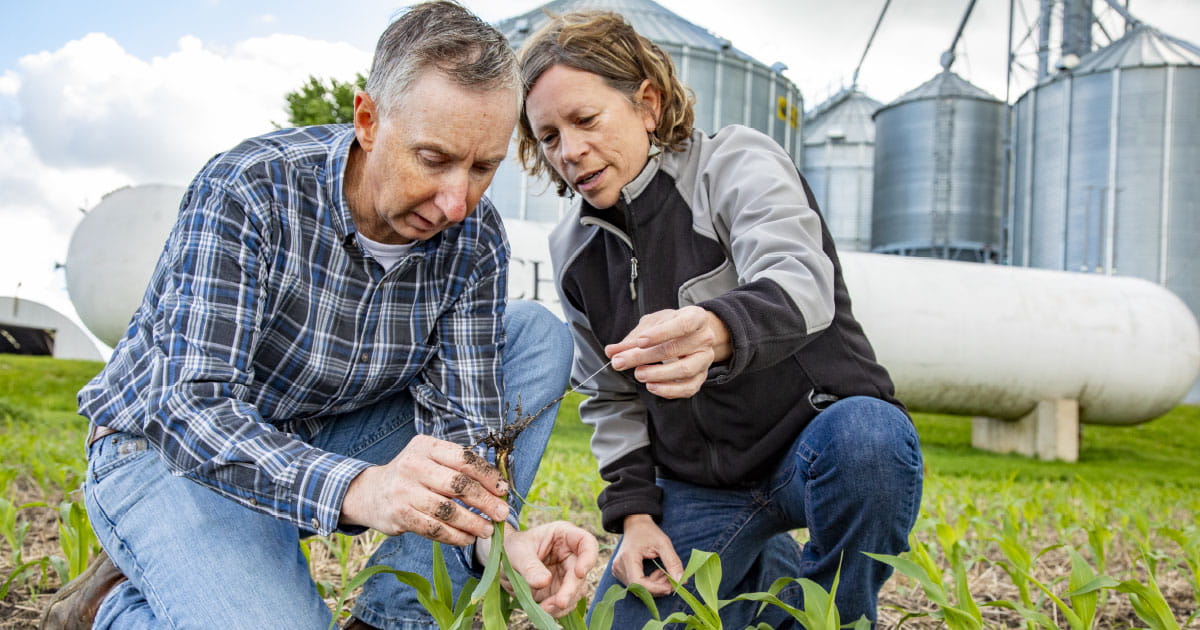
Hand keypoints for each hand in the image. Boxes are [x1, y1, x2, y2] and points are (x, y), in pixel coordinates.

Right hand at [339, 434, 508, 544]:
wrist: (370, 493)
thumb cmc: (412, 476)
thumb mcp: (430, 460)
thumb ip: (458, 468)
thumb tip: (498, 487)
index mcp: (426, 446)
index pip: (463, 459)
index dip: (487, 475)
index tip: (503, 490)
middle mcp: (413, 465)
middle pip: (458, 485)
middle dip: (485, 501)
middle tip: (502, 514)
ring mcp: (404, 491)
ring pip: (447, 510)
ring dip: (472, 523)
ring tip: (487, 530)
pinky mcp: (400, 515)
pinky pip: (434, 529)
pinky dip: (455, 536)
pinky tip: (467, 539)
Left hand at [490, 521, 598, 616]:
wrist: (500, 563)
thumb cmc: (511, 547)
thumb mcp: (516, 552)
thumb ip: (530, 566)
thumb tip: (544, 582)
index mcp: (563, 536)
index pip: (586, 542)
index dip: (588, 558)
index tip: (579, 573)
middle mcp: (570, 555)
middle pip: (581, 573)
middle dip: (571, 589)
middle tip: (559, 602)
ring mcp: (566, 574)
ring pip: (577, 591)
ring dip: (564, 602)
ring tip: (545, 608)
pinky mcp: (560, 590)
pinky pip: (566, 603)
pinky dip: (557, 610)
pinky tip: (544, 610)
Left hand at [605, 306, 731, 398]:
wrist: (695, 335)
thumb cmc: (671, 326)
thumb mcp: (654, 323)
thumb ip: (633, 338)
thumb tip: (611, 351)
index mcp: (696, 318)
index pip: (682, 325)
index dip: (660, 334)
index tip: (639, 342)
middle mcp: (704, 338)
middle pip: (675, 349)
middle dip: (644, 357)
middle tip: (620, 362)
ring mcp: (705, 359)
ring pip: (684, 370)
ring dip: (657, 374)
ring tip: (638, 374)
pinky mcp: (701, 377)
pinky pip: (688, 388)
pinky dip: (668, 390)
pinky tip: (651, 386)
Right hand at [611, 514, 682, 595]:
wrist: (635, 524)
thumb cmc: (649, 532)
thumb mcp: (664, 544)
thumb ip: (673, 563)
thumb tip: (682, 582)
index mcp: (628, 558)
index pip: (639, 583)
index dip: (656, 589)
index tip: (671, 587)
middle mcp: (619, 566)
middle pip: (639, 588)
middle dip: (658, 587)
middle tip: (672, 580)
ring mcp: (617, 570)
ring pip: (638, 589)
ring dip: (654, 586)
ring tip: (665, 573)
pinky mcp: (620, 572)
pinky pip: (636, 585)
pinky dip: (649, 583)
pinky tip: (657, 573)